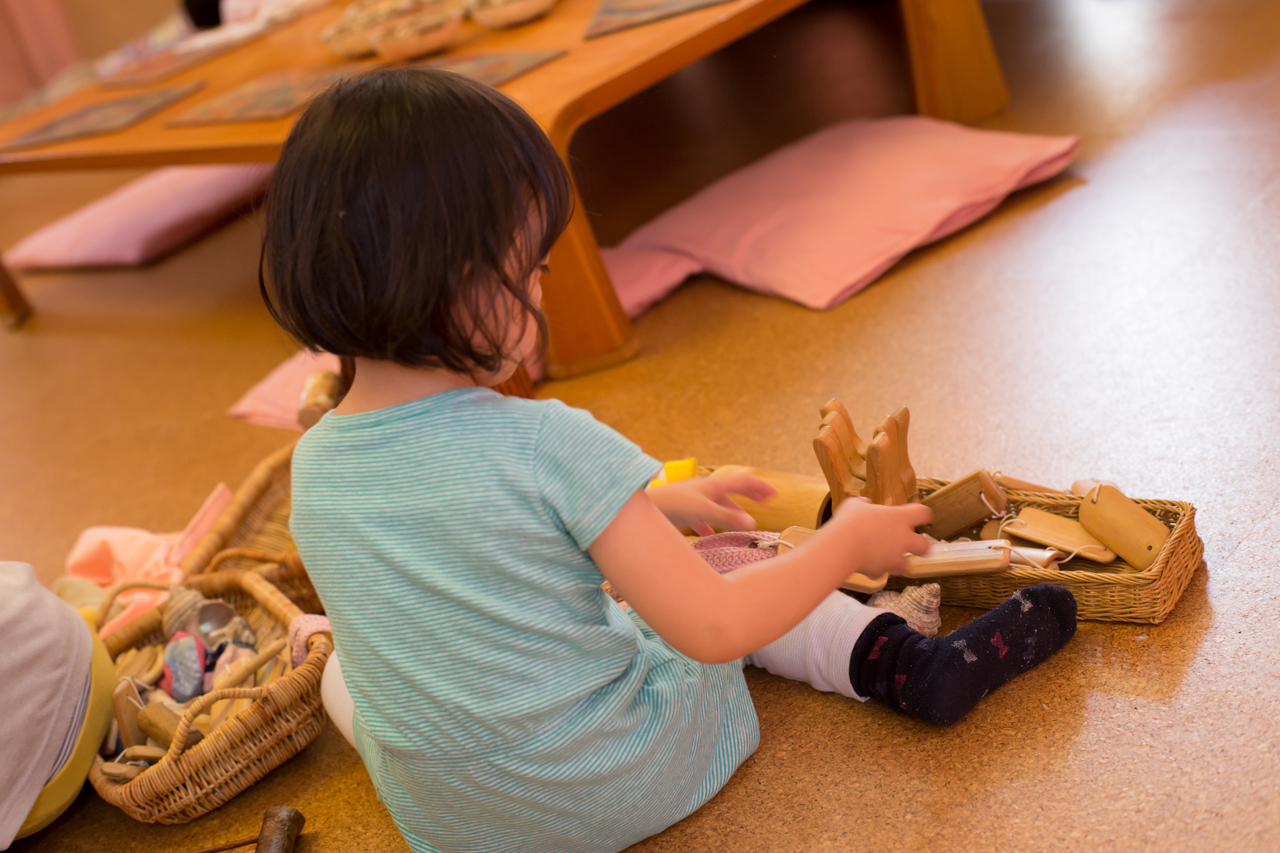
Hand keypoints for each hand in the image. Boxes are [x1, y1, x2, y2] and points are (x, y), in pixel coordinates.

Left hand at [647, 474, 777, 535]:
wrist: (642, 510)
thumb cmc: (673, 506)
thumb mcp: (704, 511)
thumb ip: (728, 517)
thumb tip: (753, 523)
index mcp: (713, 485)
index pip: (743, 481)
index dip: (760, 487)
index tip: (776, 495)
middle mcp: (705, 489)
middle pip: (733, 490)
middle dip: (750, 496)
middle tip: (766, 501)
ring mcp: (694, 499)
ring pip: (718, 504)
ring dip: (732, 511)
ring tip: (742, 520)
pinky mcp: (683, 510)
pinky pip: (702, 516)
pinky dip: (711, 523)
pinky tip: (709, 533)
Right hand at [827, 498, 932, 577]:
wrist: (843, 546)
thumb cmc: (850, 521)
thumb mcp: (854, 505)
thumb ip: (864, 504)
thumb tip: (865, 503)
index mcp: (900, 518)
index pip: (923, 513)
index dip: (922, 514)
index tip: (918, 515)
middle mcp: (903, 538)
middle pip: (925, 545)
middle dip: (920, 546)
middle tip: (910, 543)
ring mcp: (894, 557)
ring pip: (906, 565)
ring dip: (897, 562)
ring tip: (884, 557)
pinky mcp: (882, 571)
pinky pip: (881, 572)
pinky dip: (874, 570)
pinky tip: (864, 564)